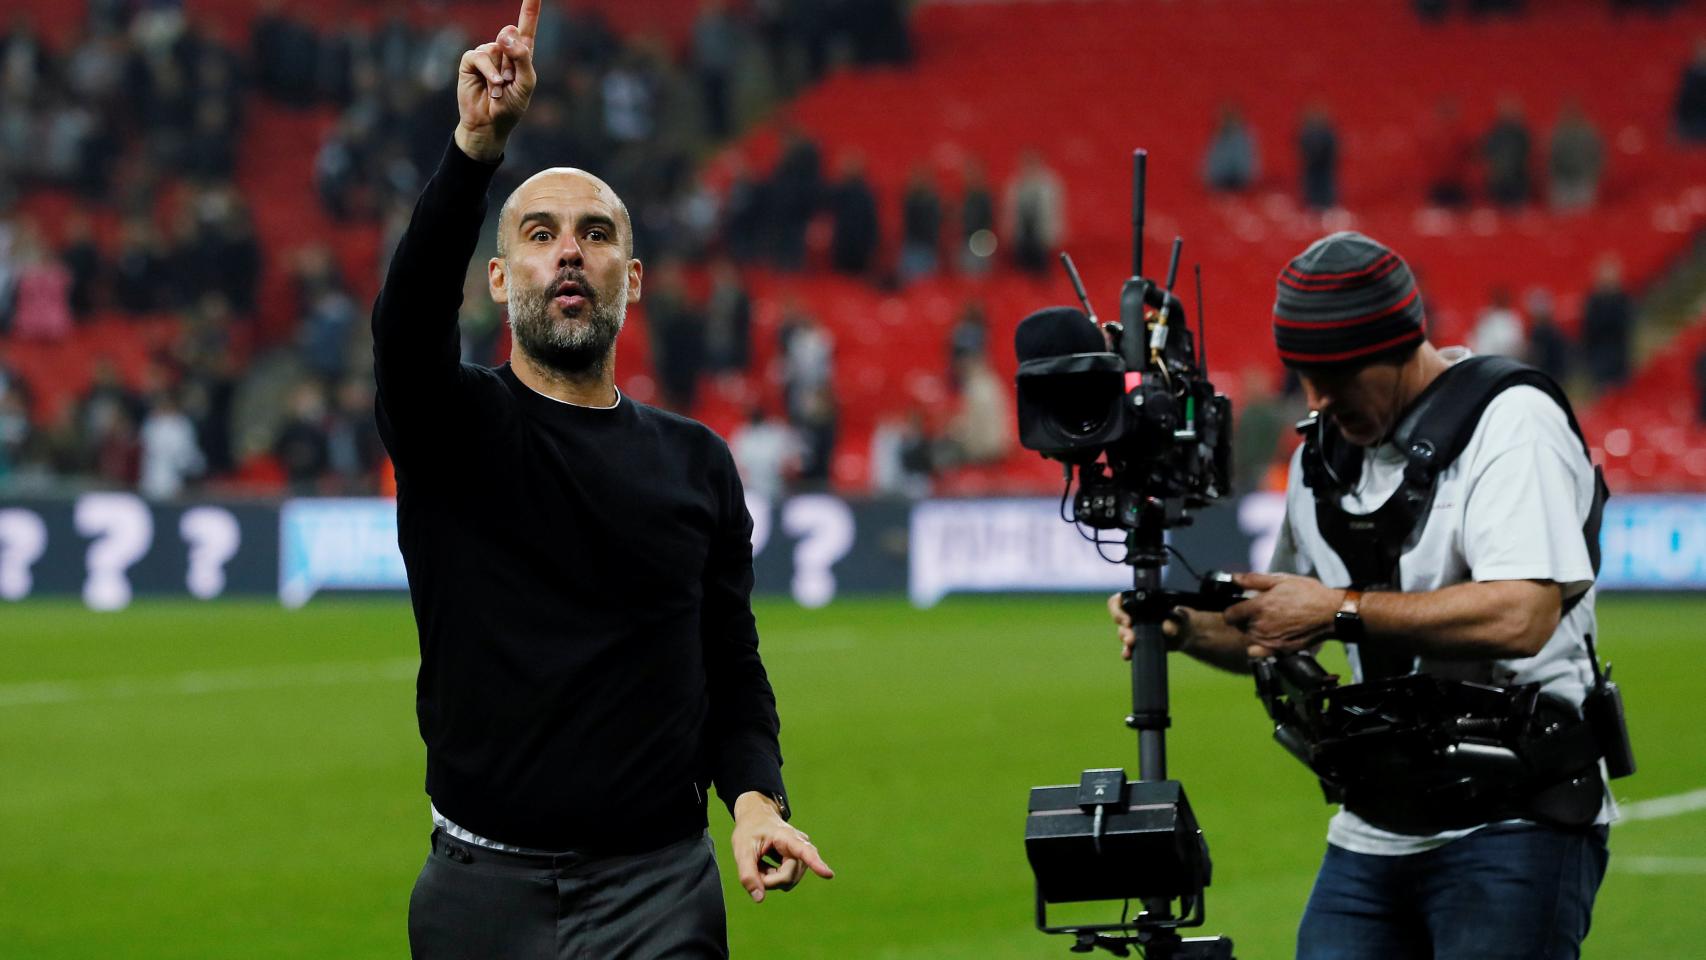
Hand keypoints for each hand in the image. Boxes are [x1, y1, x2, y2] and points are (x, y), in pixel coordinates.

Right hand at [454, 0, 539, 161]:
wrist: (489, 124)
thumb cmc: (510, 107)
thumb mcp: (525, 84)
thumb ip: (521, 57)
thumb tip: (505, 31)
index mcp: (522, 54)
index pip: (527, 26)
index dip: (530, 8)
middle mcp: (503, 50)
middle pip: (510, 34)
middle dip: (513, 57)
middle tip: (510, 82)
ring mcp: (487, 54)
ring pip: (495, 48)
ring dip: (500, 72)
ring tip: (499, 88)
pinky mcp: (471, 61)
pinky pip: (480, 56)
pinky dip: (488, 71)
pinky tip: (493, 85)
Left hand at [730, 791, 832, 902]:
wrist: (757, 818)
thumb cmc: (750, 830)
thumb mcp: (742, 850)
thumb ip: (747, 874)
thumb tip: (759, 898)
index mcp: (787, 837)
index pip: (804, 851)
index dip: (816, 864)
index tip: (828, 874)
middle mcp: (801, 846)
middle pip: (788, 876)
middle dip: (768, 878)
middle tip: (753, 865)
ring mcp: (802, 857)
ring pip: (787, 881)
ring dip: (770, 878)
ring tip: (761, 861)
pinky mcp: (799, 865)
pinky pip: (787, 881)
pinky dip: (772, 878)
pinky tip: (767, 865)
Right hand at [1108, 592, 1200, 660]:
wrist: (1184, 635)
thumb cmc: (1180, 620)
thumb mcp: (1179, 618)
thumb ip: (1173, 622)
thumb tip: (1167, 628)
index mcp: (1140, 603)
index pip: (1118, 601)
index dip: (1118, 611)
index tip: (1127, 621)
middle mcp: (1133, 615)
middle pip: (1119, 620)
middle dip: (1124, 631)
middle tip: (1131, 639)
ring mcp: (1133, 629)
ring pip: (1122, 634)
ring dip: (1125, 641)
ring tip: (1131, 646)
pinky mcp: (1136, 643)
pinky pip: (1127, 647)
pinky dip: (1126, 652)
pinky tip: (1128, 655)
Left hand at [1223, 572, 1338, 655]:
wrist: (1331, 613)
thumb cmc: (1309, 594)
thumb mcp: (1281, 580)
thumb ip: (1254, 580)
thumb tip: (1234, 578)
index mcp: (1258, 607)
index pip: (1230, 615)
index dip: (1233, 610)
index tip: (1240, 607)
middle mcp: (1260, 626)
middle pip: (1239, 626)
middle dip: (1245, 618)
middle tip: (1262, 611)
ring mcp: (1269, 640)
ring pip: (1249, 637)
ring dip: (1254, 630)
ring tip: (1272, 620)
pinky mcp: (1278, 650)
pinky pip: (1259, 651)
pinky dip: (1260, 646)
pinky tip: (1271, 636)